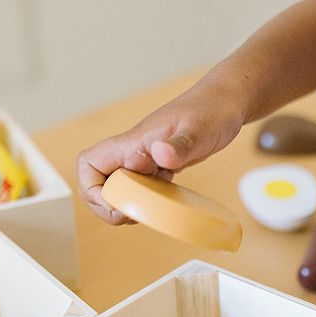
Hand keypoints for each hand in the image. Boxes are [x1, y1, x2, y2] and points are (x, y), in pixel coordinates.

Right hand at [77, 91, 241, 224]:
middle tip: (135, 214)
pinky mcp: (160, 165)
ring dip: (128, 205)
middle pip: (99, 182)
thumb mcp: (199, 131)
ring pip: (120, 187)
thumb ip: (179, 145)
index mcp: (133, 142)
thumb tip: (159, 154)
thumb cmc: (212, 111)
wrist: (226, 102)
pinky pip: (142, 186)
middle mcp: (134, 150)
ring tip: (152, 210)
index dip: (93, 190)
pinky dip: (149, 200)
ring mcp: (146, 158)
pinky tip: (168, 199)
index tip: (118, 202)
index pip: (89, 164)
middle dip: (109, 205)